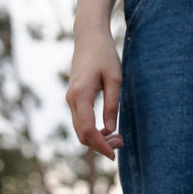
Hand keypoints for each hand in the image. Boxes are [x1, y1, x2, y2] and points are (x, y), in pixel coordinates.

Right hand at [66, 25, 124, 159]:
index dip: (101, 146)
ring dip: (98, 139)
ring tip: (118, 137)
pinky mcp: (74, 98)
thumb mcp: (115, 79)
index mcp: (81, 95)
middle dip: (101, 145)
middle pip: (82, 134)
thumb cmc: (105, 55)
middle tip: (122, 142)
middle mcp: (71, 99)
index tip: (115, 155)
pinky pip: (81, 122)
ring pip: (80, 130)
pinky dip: (94, 131)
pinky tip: (109, 129)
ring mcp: (70, 99)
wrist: (89, 37)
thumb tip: (111, 129)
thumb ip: (113, 105)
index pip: (88, 130)